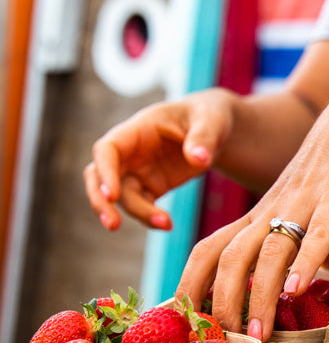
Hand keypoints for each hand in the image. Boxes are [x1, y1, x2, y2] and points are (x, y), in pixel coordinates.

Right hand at [84, 88, 235, 230]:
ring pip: (123, 197)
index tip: (112, 195)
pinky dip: (150, 218)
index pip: (107, 150)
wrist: (214, 129)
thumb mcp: (212, 121)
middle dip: (101, 201)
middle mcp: (131, 151)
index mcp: (138, 129)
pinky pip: (142, 206)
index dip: (105, 171)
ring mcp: (139, 171)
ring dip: (137, 213)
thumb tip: (198, 160)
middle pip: (99, 177)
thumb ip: (204, 138)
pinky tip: (166, 225)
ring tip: (166, 224)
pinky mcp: (151, 187)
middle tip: (113, 225)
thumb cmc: (208, 116)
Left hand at [175, 70, 328, 338]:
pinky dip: (305, 263)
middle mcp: (270, 209)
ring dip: (258, 295)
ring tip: (259, 333)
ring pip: (268, 251)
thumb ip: (323, 254)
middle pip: (227, 257)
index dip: (190, 287)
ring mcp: (302, 202)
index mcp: (259, 215)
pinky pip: (318, 232)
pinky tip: (296, 292)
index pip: (208, 251)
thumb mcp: (319, 216)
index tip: (186, 327)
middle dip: (220, 303)